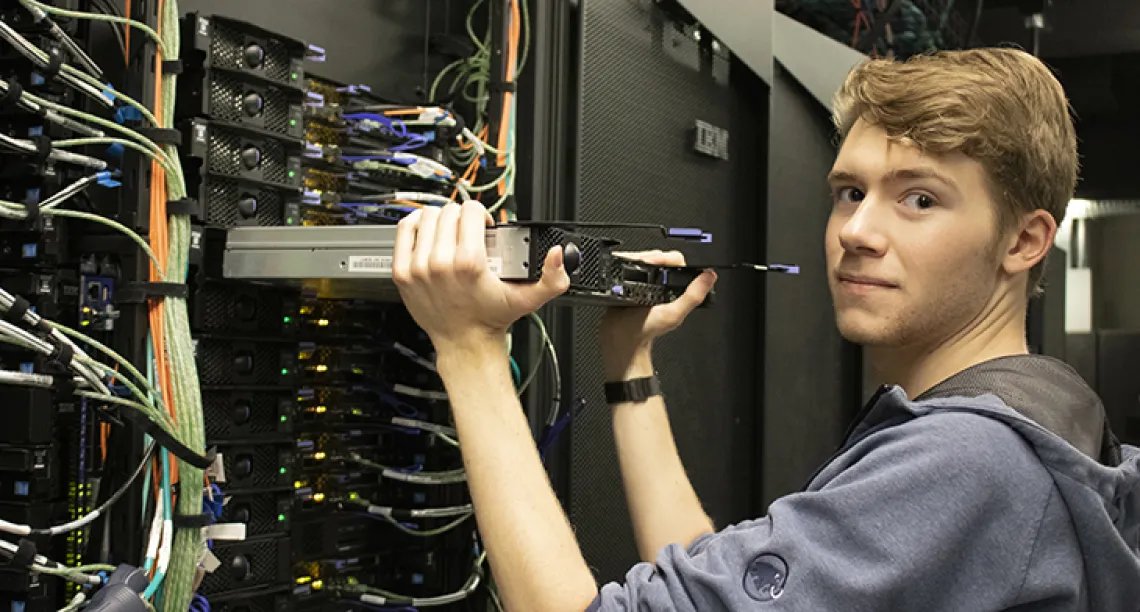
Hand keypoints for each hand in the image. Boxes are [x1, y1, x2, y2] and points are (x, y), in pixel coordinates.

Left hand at [392, 202, 569, 351]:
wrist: (464, 343)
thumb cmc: (490, 318)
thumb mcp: (528, 299)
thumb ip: (552, 278)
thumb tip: (558, 255)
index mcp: (469, 262)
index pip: (470, 211)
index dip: (481, 214)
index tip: (483, 226)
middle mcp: (440, 262)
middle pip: (449, 212)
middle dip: (462, 217)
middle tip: (468, 232)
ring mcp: (418, 267)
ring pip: (427, 217)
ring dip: (440, 219)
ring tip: (450, 231)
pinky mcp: (403, 272)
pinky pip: (405, 231)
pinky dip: (416, 224)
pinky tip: (427, 231)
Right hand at [601, 251, 715, 377]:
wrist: (621, 337)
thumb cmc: (645, 330)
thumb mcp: (673, 314)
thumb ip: (693, 296)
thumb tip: (710, 277)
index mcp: (674, 288)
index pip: (676, 262)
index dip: (668, 258)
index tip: (656, 260)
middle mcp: (660, 284)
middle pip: (660, 257)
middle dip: (652, 256)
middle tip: (645, 261)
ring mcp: (644, 282)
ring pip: (644, 259)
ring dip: (639, 257)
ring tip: (634, 262)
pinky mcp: (629, 282)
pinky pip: (630, 265)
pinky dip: (628, 261)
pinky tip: (626, 265)